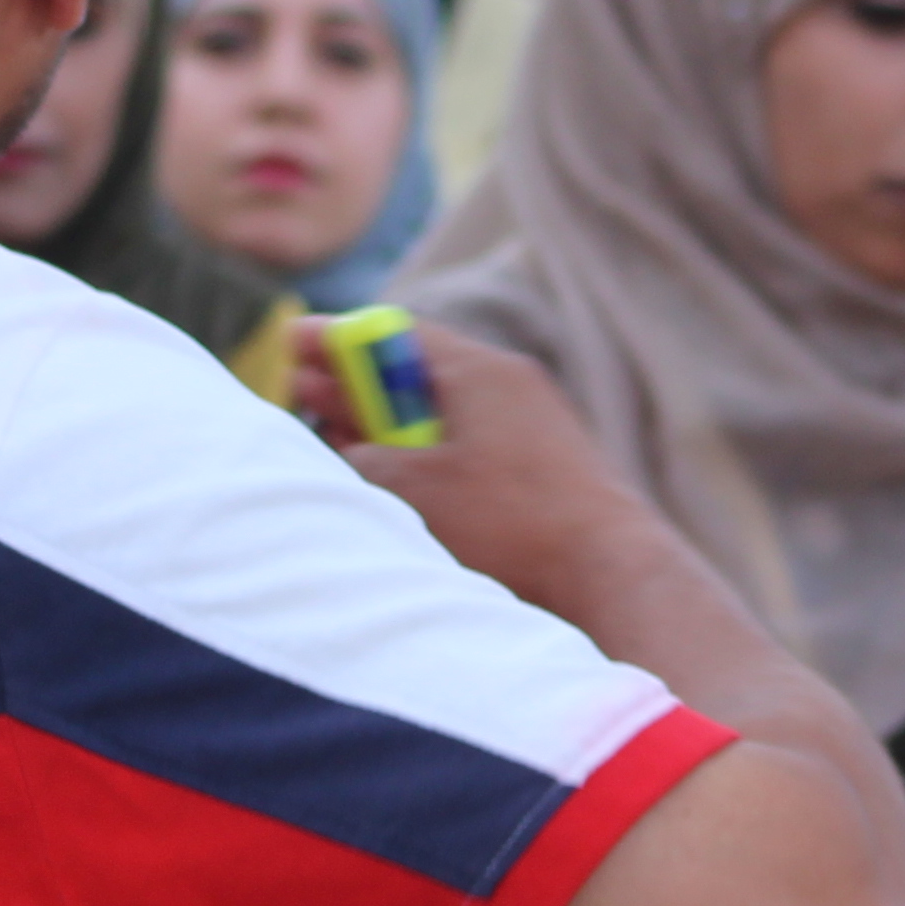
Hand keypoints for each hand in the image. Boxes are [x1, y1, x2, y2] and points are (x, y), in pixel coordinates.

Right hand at [291, 323, 653, 614]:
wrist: (610, 573)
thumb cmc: (512, 526)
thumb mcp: (413, 490)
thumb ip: (362, 459)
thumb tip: (342, 449)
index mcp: (481, 371)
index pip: (395, 332)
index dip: (338, 339)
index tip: (293, 344)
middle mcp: (510, 387)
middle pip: (416, 371)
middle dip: (354, 385)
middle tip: (301, 392)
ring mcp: (531, 427)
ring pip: (442, 414)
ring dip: (387, 428)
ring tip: (339, 443)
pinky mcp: (542, 469)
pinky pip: (470, 446)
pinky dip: (426, 457)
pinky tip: (400, 488)